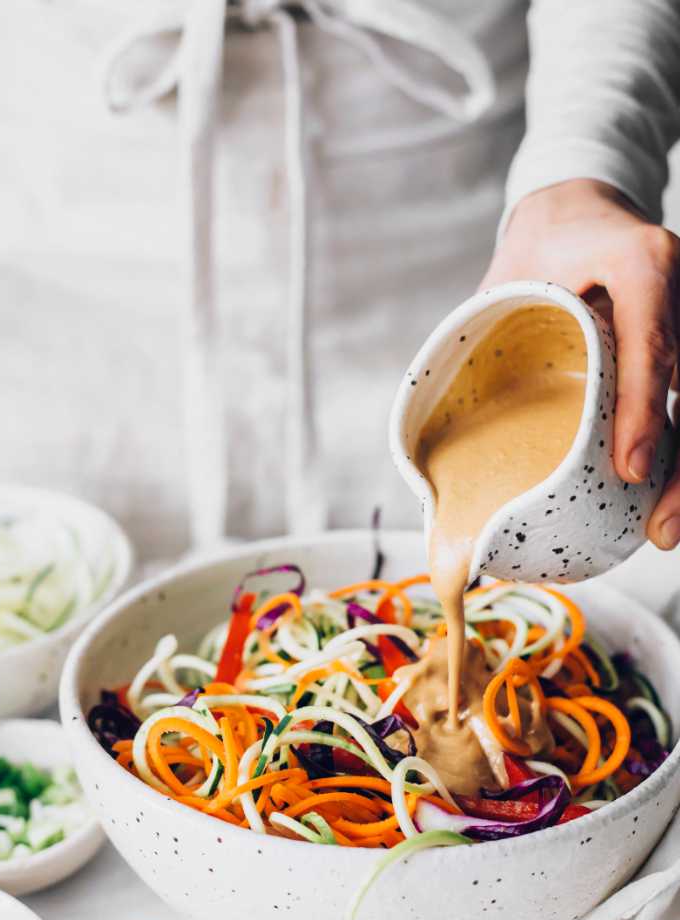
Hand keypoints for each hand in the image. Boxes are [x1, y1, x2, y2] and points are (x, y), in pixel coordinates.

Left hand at [481, 178, 679, 549]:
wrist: (578, 213)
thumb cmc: (537, 250)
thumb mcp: (505, 281)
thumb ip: (487, 344)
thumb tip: (439, 444)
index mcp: (640, 262)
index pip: (652, 341)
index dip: (643, 410)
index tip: (630, 470)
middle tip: (657, 529)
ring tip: (661, 530)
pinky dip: (677, 452)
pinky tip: (662, 500)